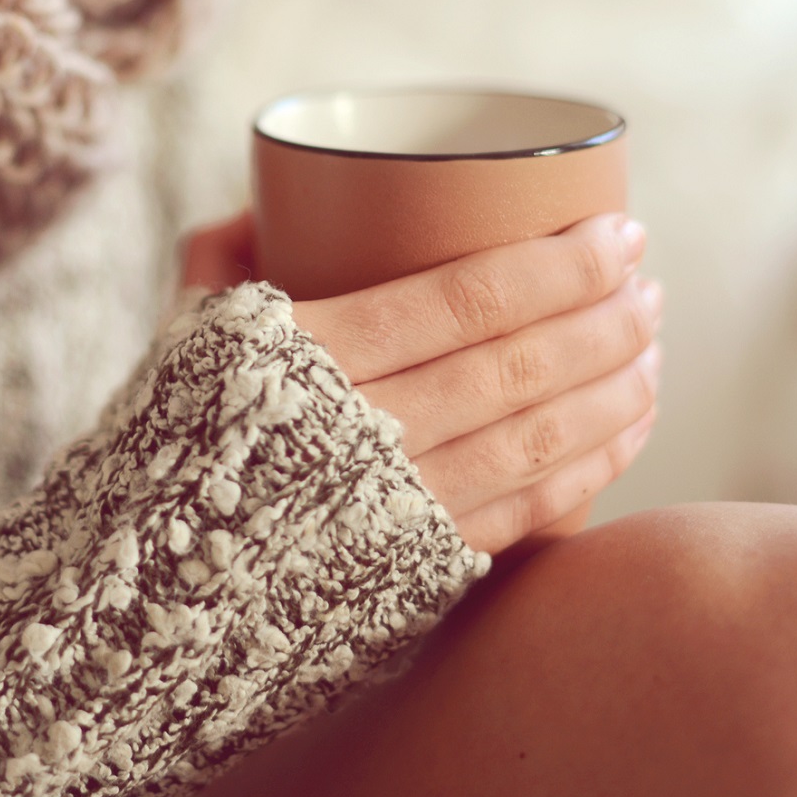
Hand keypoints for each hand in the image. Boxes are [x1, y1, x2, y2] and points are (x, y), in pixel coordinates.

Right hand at [182, 212, 661, 554]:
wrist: (142, 596)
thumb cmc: (160, 449)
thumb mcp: (173, 344)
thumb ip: (218, 261)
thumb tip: (268, 200)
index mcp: (301, 358)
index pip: (466, 299)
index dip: (560, 265)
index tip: (618, 234)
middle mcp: (357, 434)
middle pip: (518, 363)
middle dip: (605, 317)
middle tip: (648, 283)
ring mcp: (393, 510)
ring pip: (539, 437)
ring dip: (615, 386)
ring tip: (654, 345)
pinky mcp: (414, 574)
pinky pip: (529, 511)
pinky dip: (592, 465)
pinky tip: (630, 426)